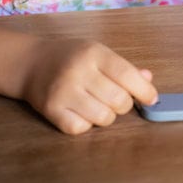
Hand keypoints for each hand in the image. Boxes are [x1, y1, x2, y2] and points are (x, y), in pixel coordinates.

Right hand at [20, 38, 158, 134]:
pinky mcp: (51, 110)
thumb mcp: (99, 53)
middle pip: (118, 100)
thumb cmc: (72, 58)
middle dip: (124, 104)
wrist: (31, 62)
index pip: (127, 75)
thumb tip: (148, 80)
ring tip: (98, 104)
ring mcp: (63, 92)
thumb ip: (124, 68)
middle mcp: (78, 72)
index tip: (151, 99)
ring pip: (103, 118)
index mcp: (94, 54)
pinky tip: (81, 112)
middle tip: (116, 99)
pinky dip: (86, 124)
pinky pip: (81, 128)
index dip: (144, 90)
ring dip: (107, 116)